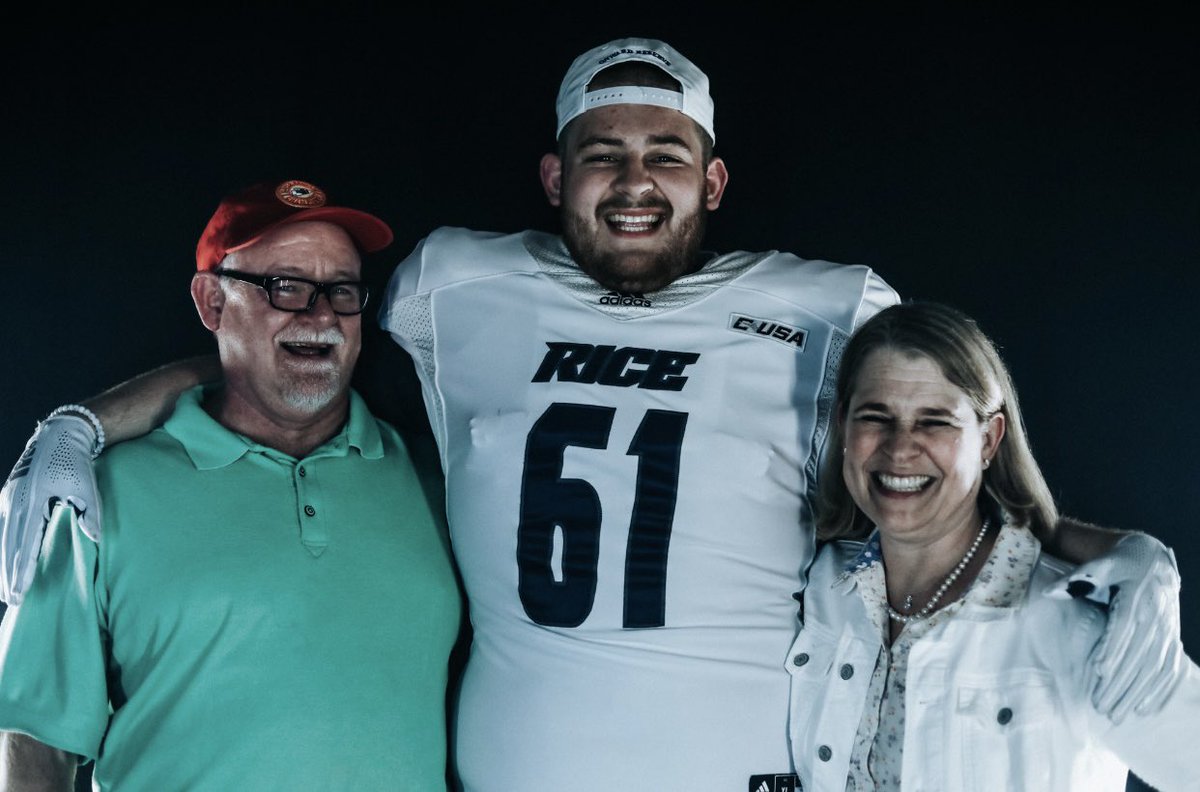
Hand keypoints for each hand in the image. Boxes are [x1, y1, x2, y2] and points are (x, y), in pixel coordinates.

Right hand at [0, 413, 102, 604]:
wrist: (58, 435)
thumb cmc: (76, 462)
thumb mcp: (87, 486)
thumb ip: (90, 512)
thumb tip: (95, 538)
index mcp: (34, 501)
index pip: (26, 544)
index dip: (23, 570)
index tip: (21, 592)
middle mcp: (16, 502)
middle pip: (9, 546)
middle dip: (10, 575)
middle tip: (12, 601)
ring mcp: (9, 499)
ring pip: (3, 539)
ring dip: (4, 565)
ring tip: (5, 591)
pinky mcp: (9, 497)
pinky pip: (4, 528)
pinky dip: (4, 548)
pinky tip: (4, 563)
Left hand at [1046, 533, 1183, 721]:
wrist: (1152, 560)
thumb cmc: (1119, 563)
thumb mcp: (1102, 564)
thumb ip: (1077, 579)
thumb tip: (1050, 593)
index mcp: (1137, 596)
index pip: (1126, 626)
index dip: (1114, 648)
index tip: (1098, 670)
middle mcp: (1156, 616)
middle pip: (1140, 654)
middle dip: (1121, 682)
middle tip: (1100, 706)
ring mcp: (1168, 630)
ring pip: (1155, 667)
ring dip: (1138, 693)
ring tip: (1118, 715)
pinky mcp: (1172, 639)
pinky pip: (1172, 669)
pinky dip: (1162, 691)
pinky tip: (1147, 710)